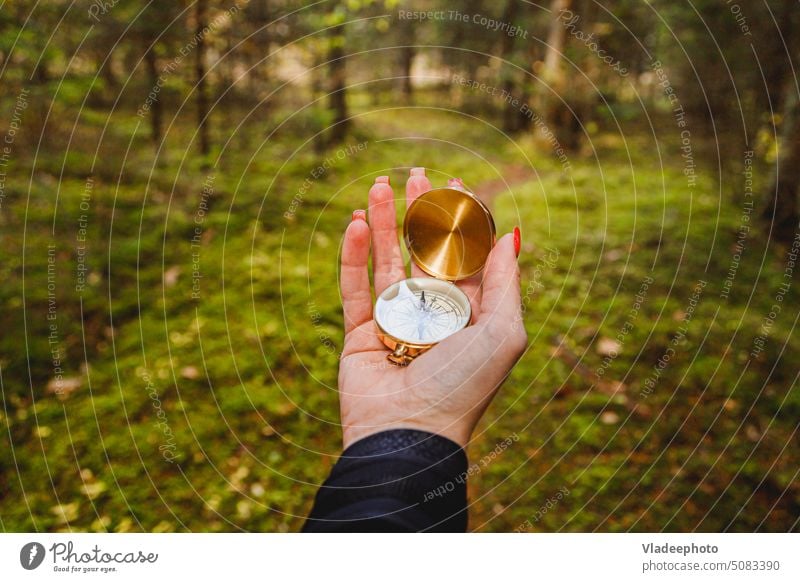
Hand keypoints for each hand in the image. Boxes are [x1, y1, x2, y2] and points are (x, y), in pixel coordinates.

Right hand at [338, 168, 526, 447]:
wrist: (411, 434)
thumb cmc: (464, 386)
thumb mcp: (503, 332)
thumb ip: (504, 282)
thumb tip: (510, 234)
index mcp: (469, 312)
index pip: (464, 254)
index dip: (460, 218)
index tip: (456, 182)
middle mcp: (432, 313)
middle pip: (424, 251)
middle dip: (420, 211)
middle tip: (414, 174)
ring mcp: (395, 321)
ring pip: (387, 261)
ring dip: (384, 222)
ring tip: (377, 184)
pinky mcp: (360, 332)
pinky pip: (355, 287)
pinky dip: (354, 256)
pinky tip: (357, 223)